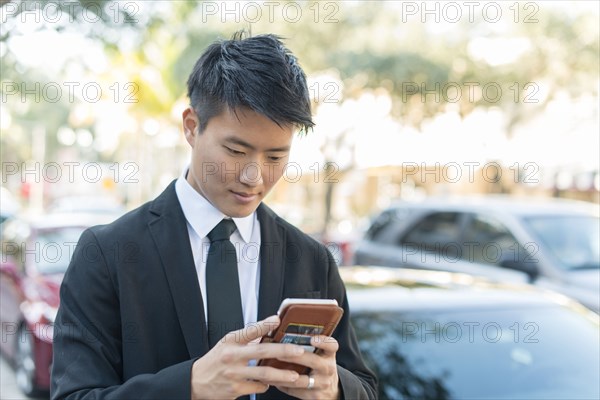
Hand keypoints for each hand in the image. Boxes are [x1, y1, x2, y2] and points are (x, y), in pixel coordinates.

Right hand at [190, 315, 305, 399]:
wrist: (195, 381)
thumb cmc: (215, 360)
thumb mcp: (227, 343)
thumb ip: (246, 337)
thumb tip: (268, 327)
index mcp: (231, 342)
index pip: (249, 330)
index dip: (264, 324)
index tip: (277, 319)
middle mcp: (232, 356)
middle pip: (261, 351)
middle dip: (282, 351)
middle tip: (298, 351)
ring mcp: (234, 374)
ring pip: (262, 373)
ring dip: (281, 375)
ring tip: (294, 375)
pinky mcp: (235, 389)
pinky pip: (257, 387)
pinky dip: (266, 385)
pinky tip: (271, 384)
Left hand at [274, 335, 340, 399]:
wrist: (330, 391)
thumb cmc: (319, 366)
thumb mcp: (320, 354)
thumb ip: (307, 344)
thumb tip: (282, 325)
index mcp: (329, 354)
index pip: (332, 346)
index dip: (324, 342)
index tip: (313, 339)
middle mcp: (328, 368)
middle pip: (313, 361)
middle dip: (294, 357)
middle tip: (279, 352)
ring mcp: (321, 384)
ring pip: (301, 379)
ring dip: (283, 374)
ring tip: (269, 368)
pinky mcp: (313, 396)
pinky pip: (294, 390)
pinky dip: (280, 384)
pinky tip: (270, 379)